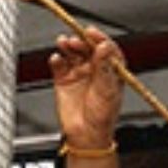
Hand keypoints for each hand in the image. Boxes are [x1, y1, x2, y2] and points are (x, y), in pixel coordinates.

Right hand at [50, 27, 123, 149]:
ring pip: (73, 54)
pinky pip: (59, 66)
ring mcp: (79, 73)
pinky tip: (56, 58)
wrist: (86, 135)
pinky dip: (57, 60)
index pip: (106, 48)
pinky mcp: (64, 81)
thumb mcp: (107, 89)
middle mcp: (95, 69)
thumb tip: (104, 46)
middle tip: (75, 39)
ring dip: (68, 47)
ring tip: (64, 43)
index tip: (91, 32)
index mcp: (110, 69)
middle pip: (87, 48)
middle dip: (81, 41)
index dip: (99, 38)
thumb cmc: (102, 116)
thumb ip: (104, 66)